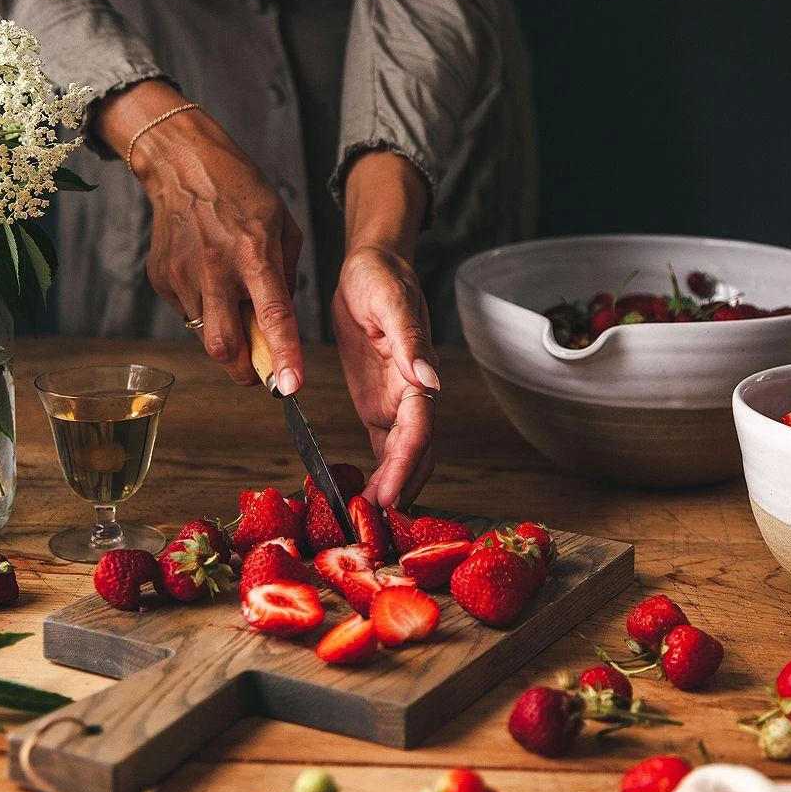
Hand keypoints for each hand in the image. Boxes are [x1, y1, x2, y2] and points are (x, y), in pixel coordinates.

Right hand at [93, 81, 303, 389]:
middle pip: (225, 346)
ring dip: (227, 336)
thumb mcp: (282, 227)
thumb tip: (282, 324)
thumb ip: (286, 277)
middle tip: (258, 372)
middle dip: (244, 371)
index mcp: (254, 254)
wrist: (181, 162)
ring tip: (233, 302)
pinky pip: (188, 313)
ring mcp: (183, 276)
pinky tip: (209, 280)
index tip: (290, 388)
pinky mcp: (161, 278)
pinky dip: (206, 311)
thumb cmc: (241, 191)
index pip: (273, 317)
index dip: (283, 356)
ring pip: (205, 335)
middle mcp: (216, 269)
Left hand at [332, 246, 438, 508]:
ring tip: (365, 521)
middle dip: (400, 489)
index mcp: (418, 374)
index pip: (419, 430)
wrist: (369, 267)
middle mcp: (412, 395)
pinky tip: (361, 496)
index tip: (390, 498)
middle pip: (416, 454)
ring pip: (403, 458)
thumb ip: (410, 343)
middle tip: (373, 525)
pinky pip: (384, 448)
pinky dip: (378, 474)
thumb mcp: (391, 303)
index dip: (406, 467)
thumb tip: (429, 381)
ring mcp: (396, 404)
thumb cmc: (381, 278)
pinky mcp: (378, 405)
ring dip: (391, 488)